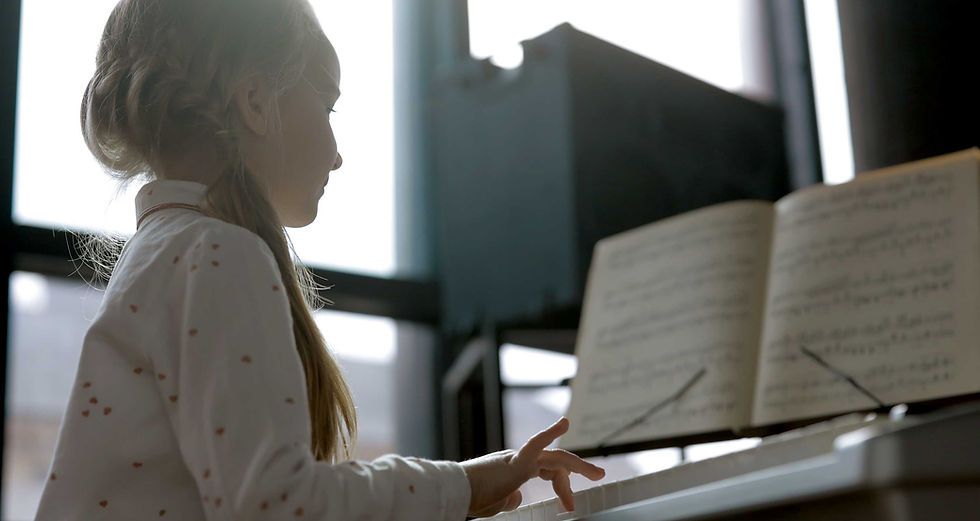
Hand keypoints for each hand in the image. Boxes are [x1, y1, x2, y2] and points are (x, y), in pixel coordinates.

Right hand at [460, 417, 604, 517]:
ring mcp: (518, 459)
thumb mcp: (496, 501)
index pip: (547, 469)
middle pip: (555, 462)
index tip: (569, 505)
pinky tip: (564, 423)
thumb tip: (518, 496)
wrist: (454, 491)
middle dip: (577, 470)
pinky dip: (550, 433)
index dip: (562, 485)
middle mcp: (519, 459)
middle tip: (598, 476)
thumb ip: (509, 497)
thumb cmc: (470, 497)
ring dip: (578, 465)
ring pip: (555, 457)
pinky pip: (535, 444)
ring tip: (597, 473)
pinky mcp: (515, 462)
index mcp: (516, 468)